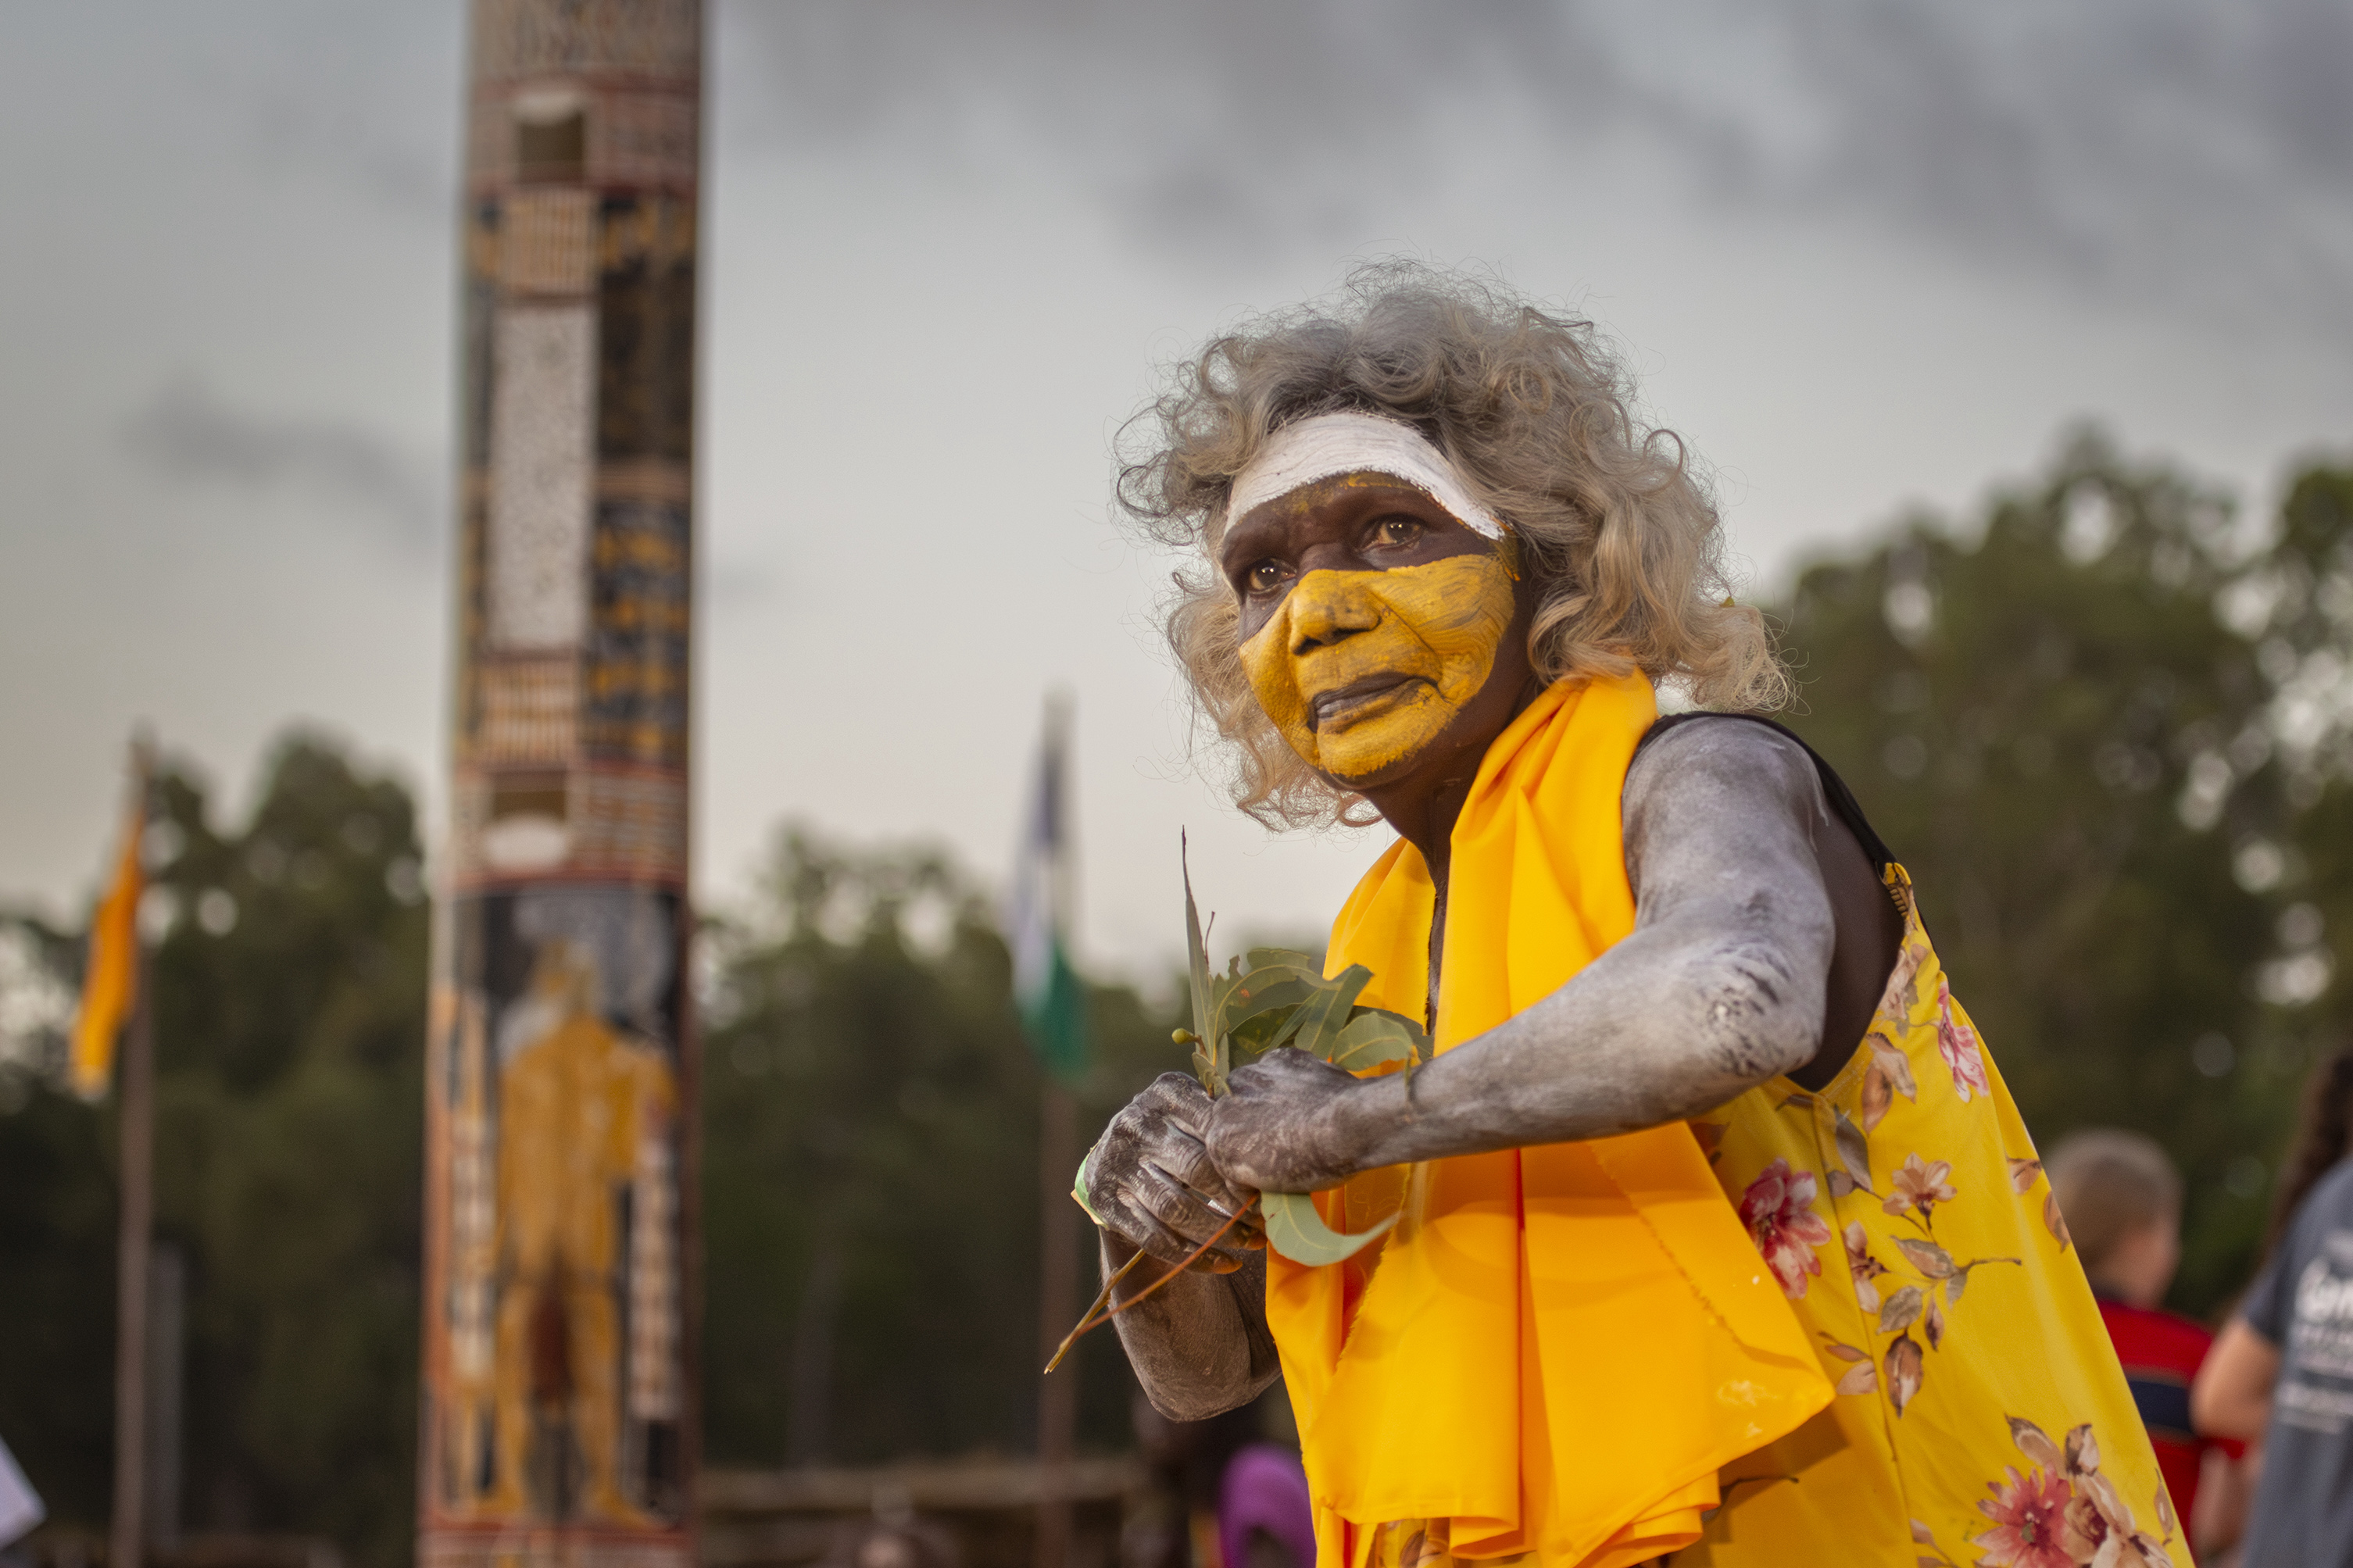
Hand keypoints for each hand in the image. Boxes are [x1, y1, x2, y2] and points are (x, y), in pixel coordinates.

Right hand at [1082, 1073, 1261, 1271]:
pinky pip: (1155, 1239)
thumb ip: (1226, 1117)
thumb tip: (1277, 1145)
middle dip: (1236, 1201)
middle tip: (1266, 1220)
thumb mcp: (1197, 1109)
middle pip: (1195, 1170)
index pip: (1212, 1128)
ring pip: (1175, 1209)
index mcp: (1166, 1094)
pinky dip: (1194, 1257)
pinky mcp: (1105, 1202)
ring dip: (1219, 1232)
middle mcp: (1135, 1124)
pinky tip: (1225, 1263)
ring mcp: (1115, 1164)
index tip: (1271, 1185)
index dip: (1243, 1161)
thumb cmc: (1178, 1131)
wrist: (1115, 1153)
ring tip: (1250, 1243)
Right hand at [1205, 1047, 1377, 1193]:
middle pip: (1233, 1116)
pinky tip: (1313, 1096)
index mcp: (1219, 1138)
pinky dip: (1290, 1083)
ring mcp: (1253, 1074)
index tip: (1264, 1165)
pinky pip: (1278, 1072)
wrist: (1353, 1126)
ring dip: (1269, 1101)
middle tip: (1285, 1139)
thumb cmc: (1314, 1165)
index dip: (1241, 1158)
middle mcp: (1227, 1101)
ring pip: (1253, 1090)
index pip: (1221, 1150)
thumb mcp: (1272, 1187)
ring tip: (1302, 1116)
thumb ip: (1248, 1175)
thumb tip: (1248, 1178)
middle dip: (1252, 1125)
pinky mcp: (1281, 1056)